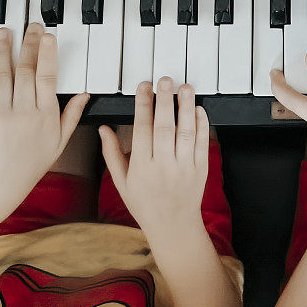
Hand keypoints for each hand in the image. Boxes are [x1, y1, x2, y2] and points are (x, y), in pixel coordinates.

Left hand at [0, 24, 88, 236]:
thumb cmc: (31, 165)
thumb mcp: (59, 142)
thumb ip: (72, 115)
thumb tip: (85, 94)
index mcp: (45, 116)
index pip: (48, 78)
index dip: (47, 55)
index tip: (47, 36)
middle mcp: (23, 113)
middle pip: (26, 71)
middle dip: (28, 45)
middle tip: (31, 26)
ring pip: (1, 76)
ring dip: (2, 51)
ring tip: (4, 33)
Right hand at [99, 79, 209, 233]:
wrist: (173, 226)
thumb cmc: (145, 203)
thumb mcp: (122, 182)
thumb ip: (112, 154)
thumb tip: (103, 129)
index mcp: (141, 168)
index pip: (142, 130)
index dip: (143, 106)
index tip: (144, 87)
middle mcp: (163, 166)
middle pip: (164, 127)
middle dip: (164, 101)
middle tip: (165, 80)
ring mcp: (184, 167)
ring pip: (186, 132)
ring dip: (186, 107)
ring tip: (184, 87)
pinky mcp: (201, 169)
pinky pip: (203, 143)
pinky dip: (202, 124)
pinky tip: (197, 109)